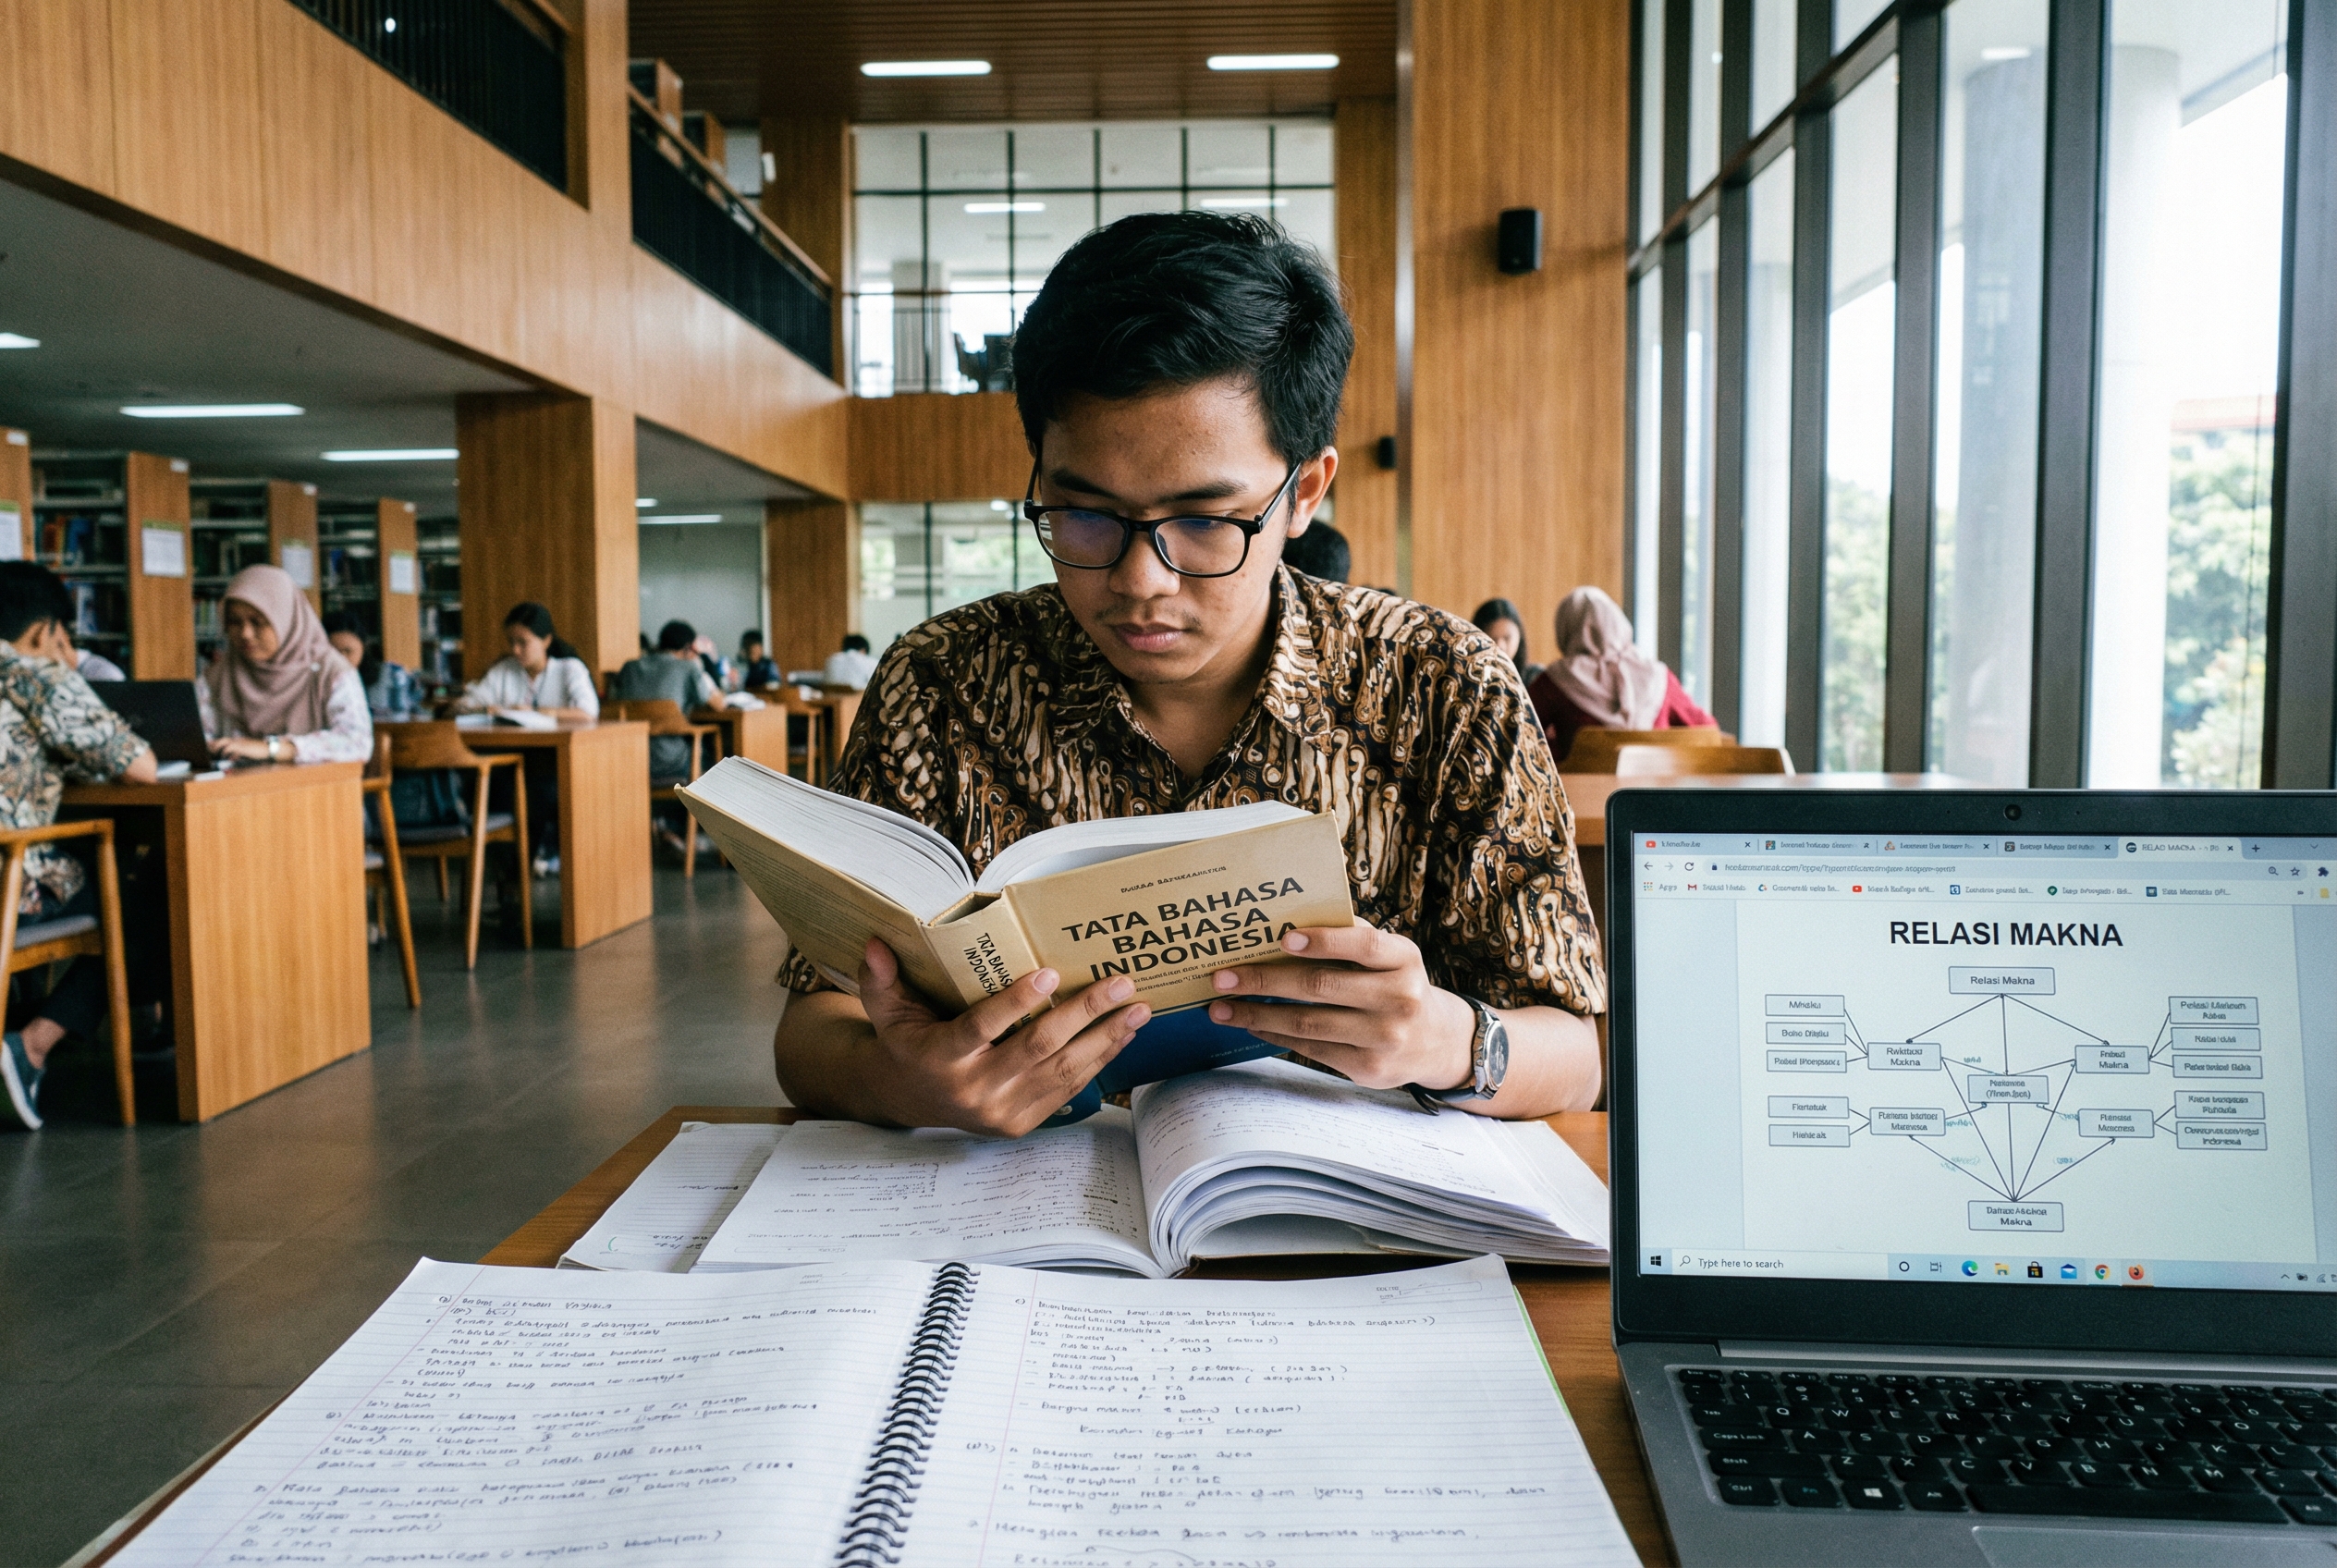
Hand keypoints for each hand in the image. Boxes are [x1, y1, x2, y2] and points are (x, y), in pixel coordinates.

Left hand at [209, 736, 271, 761]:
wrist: (269, 749)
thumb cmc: (260, 752)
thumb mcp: (247, 753)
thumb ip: (238, 754)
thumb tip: (231, 758)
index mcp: (240, 741)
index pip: (226, 740)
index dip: (217, 742)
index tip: (209, 745)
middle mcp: (239, 740)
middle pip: (223, 739)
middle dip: (215, 743)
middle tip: (209, 749)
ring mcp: (241, 743)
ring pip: (225, 741)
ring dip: (218, 746)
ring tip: (213, 751)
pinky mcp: (242, 746)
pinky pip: (231, 747)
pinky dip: (225, 751)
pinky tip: (224, 755)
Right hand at [855, 938, 1150, 1135]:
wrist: (910, 1101)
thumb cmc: (906, 1043)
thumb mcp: (886, 1011)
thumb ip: (881, 980)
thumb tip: (877, 944)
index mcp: (941, 1058)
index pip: (982, 1028)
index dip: (1016, 1002)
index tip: (1050, 973)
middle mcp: (974, 1089)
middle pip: (1037, 1048)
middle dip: (1083, 1013)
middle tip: (1119, 983)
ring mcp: (1001, 1111)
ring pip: (1062, 1071)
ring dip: (1105, 1038)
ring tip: (1138, 1009)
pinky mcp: (1022, 1124)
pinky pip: (1067, 1089)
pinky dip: (1098, 1061)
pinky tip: (1122, 1035)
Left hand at [1206, 920, 1477, 1092]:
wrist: (1436, 1041)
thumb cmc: (1396, 984)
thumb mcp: (1390, 957)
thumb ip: (1352, 939)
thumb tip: (1284, 924)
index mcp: (1403, 958)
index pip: (1363, 944)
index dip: (1322, 941)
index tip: (1282, 938)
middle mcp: (1399, 998)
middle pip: (1320, 987)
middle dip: (1264, 980)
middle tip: (1222, 977)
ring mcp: (1384, 1037)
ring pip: (1307, 1023)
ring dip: (1257, 1014)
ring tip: (1221, 1007)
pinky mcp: (1368, 1068)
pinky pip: (1312, 1048)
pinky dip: (1276, 1035)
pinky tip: (1252, 1024)